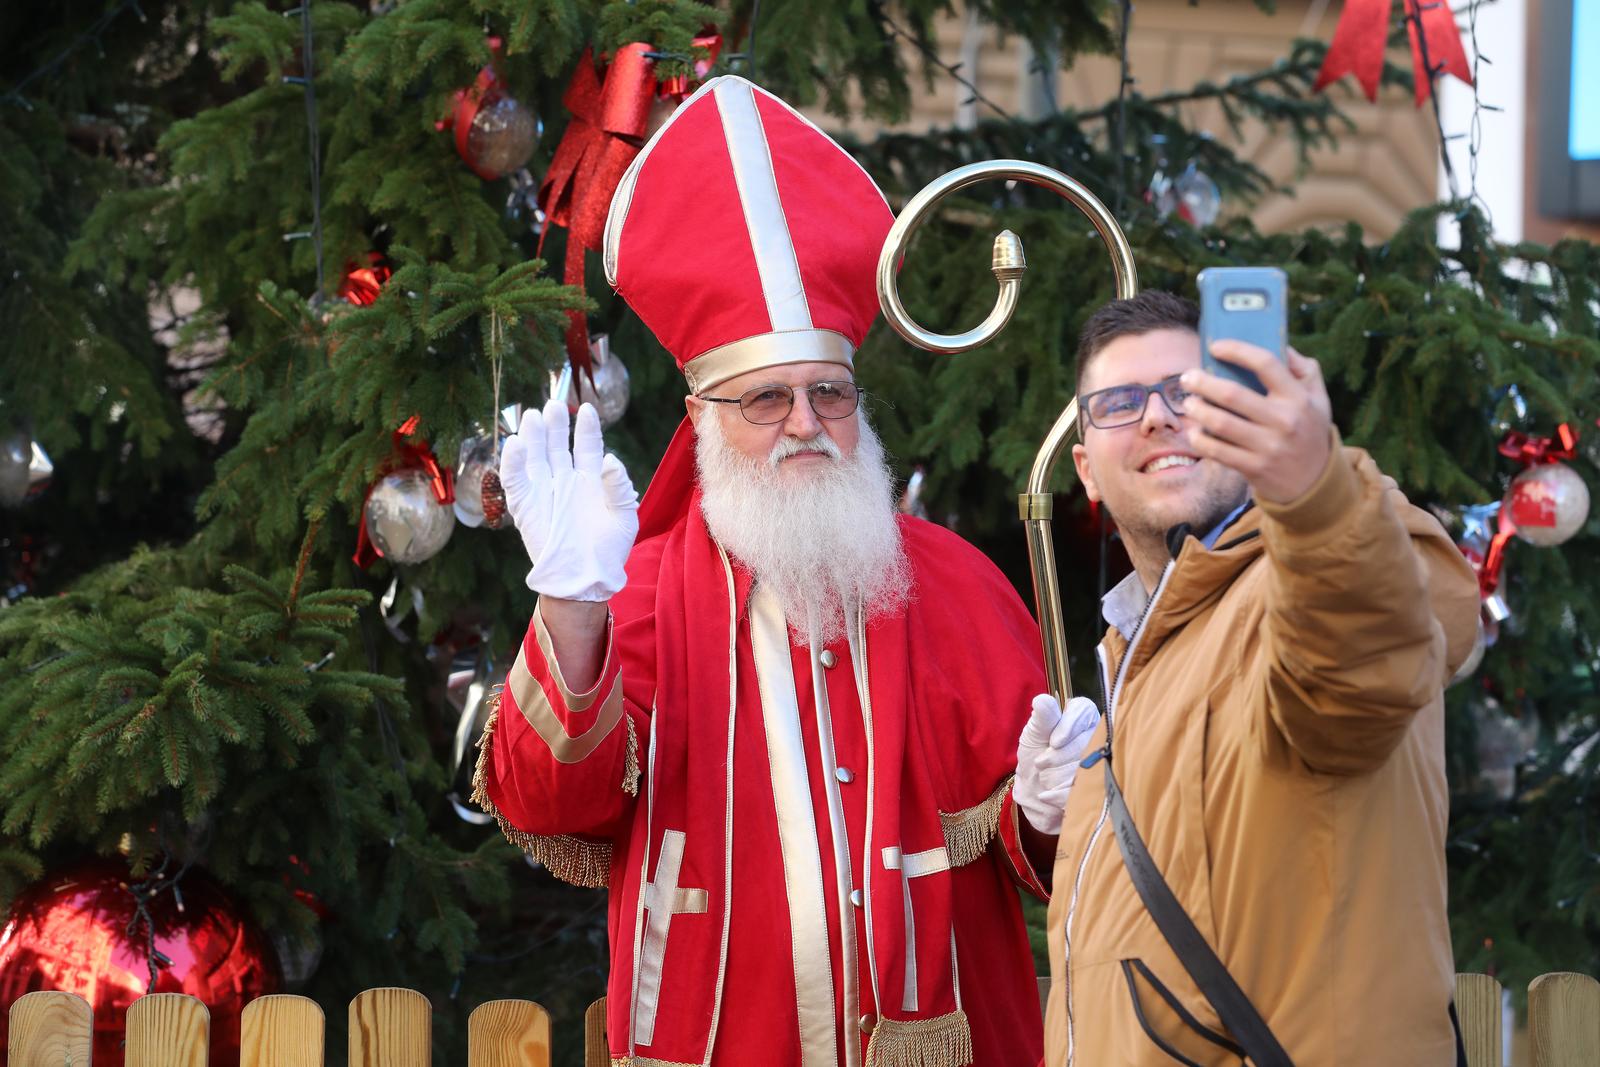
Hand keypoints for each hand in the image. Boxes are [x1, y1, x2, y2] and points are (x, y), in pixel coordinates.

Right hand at [499, 399, 638, 599]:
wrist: (585, 580)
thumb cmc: (609, 551)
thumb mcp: (625, 517)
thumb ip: (620, 487)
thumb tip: (610, 458)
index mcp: (591, 481)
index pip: (588, 447)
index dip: (586, 429)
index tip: (587, 409)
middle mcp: (566, 482)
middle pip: (558, 446)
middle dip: (556, 425)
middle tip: (553, 405)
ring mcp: (545, 492)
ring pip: (536, 457)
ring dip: (533, 436)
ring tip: (533, 416)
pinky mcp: (526, 506)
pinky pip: (515, 480)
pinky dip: (513, 462)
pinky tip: (516, 444)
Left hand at [1014, 693, 1100, 834]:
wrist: (1034, 792)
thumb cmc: (1036, 756)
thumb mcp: (1034, 735)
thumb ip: (1042, 719)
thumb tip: (1042, 700)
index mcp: (1082, 717)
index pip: (1084, 710)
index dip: (1070, 725)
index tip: (1054, 741)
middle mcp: (1097, 736)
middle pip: (1086, 741)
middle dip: (1058, 756)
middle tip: (1040, 764)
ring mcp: (1102, 762)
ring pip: (1087, 766)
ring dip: (1058, 776)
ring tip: (1044, 779)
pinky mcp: (1099, 787)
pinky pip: (1086, 790)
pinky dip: (1061, 795)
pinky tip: (1046, 796)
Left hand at [1180, 343, 1333, 504]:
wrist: (1315, 482)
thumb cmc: (1309, 429)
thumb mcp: (1317, 397)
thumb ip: (1302, 369)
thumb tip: (1280, 343)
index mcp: (1298, 397)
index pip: (1265, 364)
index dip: (1237, 351)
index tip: (1216, 346)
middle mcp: (1284, 420)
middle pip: (1232, 394)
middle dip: (1203, 382)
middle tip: (1187, 377)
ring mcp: (1268, 446)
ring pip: (1220, 423)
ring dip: (1197, 410)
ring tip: (1189, 402)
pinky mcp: (1254, 467)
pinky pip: (1217, 451)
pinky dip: (1200, 439)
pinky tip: (1194, 431)